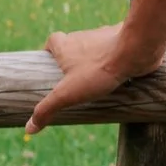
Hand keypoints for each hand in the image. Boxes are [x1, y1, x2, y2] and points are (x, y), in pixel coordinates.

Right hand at [25, 22, 158, 133]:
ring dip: (94, 61)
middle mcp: (85, 37)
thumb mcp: (67, 94)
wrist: (136, 50)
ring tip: (94, 82)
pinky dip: (114, 61)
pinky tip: (117, 76)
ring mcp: (106, 37)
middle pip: (74, 44)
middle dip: (72, 60)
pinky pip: (116, 51)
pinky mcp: (125, 42)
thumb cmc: (99, 70)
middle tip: (71, 80)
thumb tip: (29, 129)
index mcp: (67, 45)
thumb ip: (46, 109)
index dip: (50, 50)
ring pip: (95, 48)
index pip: (53, 41)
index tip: (49, 63)